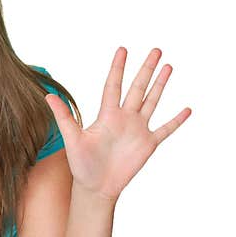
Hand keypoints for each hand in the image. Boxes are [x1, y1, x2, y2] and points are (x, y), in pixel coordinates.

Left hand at [45, 47, 190, 200]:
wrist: (95, 187)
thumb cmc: (81, 164)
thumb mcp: (72, 139)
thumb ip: (64, 117)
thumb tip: (48, 96)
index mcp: (106, 115)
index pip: (114, 85)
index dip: (118, 68)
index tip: (122, 49)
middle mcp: (124, 118)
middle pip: (137, 88)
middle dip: (146, 69)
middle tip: (156, 50)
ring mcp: (137, 130)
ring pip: (152, 102)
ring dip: (160, 85)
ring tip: (168, 67)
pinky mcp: (148, 144)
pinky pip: (165, 129)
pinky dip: (176, 120)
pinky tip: (187, 109)